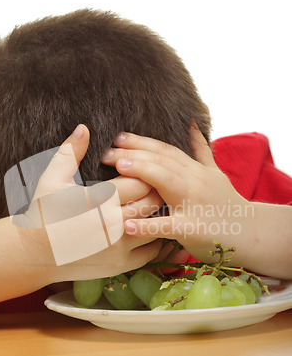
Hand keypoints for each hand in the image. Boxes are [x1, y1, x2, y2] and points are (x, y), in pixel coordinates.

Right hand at [21, 125, 162, 279]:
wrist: (33, 253)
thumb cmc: (43, 213)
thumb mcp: (52, 178)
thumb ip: (71, 152)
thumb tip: (84, 128)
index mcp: (99, 200)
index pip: (139, 182)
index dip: (145, 173)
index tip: (143, 169)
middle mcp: (113, 225)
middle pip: (152, 203)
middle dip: (156, 191)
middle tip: (156, 184)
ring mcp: (118, 248)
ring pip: (156, 227)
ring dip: (159, 215)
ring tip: (157, 205)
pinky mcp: (120, 265)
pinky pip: (150, 252)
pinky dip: (155, 240)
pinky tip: (151, 228)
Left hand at [101, 124, 252, 265]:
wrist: (249, 231)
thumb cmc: (225, 203)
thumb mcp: (214, 172)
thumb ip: (200, 149)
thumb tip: (191, 123)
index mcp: (194, 170)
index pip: (165, 150)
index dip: (141, 142)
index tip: (118, 137)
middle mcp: (194, 181)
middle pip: (162, 161)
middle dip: (133, 154)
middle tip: (106, 152)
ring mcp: (194, 203)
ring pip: (167, 182)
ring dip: (143, 173)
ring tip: (119, 169)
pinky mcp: (193, 228)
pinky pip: (169, 225)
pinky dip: (148, 225)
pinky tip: (127, 226)